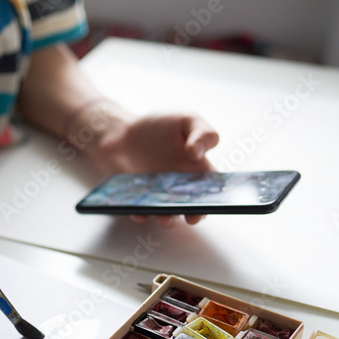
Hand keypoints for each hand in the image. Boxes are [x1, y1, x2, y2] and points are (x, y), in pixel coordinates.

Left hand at [86, 113, 218, 225]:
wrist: (123, 132)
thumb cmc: (160, 126)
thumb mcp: (186, 120)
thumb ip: (201, 133)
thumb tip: (197, 153)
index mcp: (198, 171)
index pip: (212, 189)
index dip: (215, 198)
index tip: (212, 203)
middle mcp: (181, 188)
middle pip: (192, 206)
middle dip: (193, 214)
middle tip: (192, 216)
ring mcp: (160, 197)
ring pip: (167, 213)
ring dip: (167, 218)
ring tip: (164, 217)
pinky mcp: (139, 201)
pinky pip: (141, 212)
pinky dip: (141, 214)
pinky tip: (138, 212)